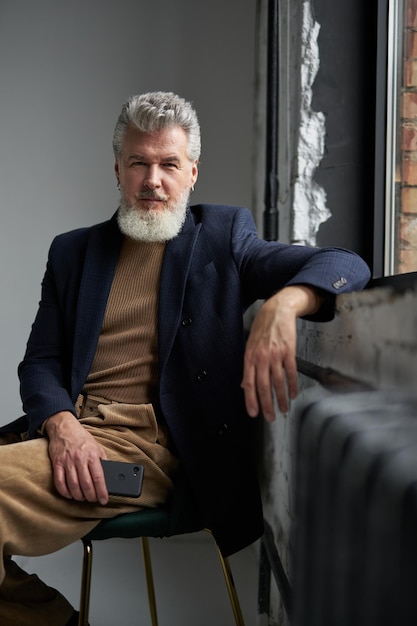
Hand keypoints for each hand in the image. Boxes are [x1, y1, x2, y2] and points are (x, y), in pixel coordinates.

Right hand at [44, 411, 108, 504]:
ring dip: (78, 496)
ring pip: (73, 485)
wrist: (65, 428)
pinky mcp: (57, 463)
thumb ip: (103, 461)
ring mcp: (67, 462)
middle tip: (93, 500)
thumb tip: (108, 476)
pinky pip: (59, 482)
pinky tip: (69, 494)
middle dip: (90, 496)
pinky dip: (64, 491)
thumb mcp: (97, 447)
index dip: (101, 491)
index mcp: (92, 455)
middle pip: (86, 484)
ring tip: (82, 498)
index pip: (98, 477)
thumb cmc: (82, 439)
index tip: (104, 500)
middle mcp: (80, 459)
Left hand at [241, 285, 320, 420]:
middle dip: (267, 404)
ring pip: (278, 382)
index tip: (253, 413)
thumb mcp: (250, 346)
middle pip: (264, 386)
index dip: (250, 400)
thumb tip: (245, 385)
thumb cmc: (262, 328)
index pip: (249, 383)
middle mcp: (261, 357)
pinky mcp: (288, 352)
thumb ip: (248, 367)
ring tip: (284, 408)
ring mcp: (275, 355)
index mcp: (250, 357)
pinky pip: (291, 373)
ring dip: (282, 398)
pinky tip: (293, 393)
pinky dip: (292, 385)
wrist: (277, 311)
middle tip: (270, 416)